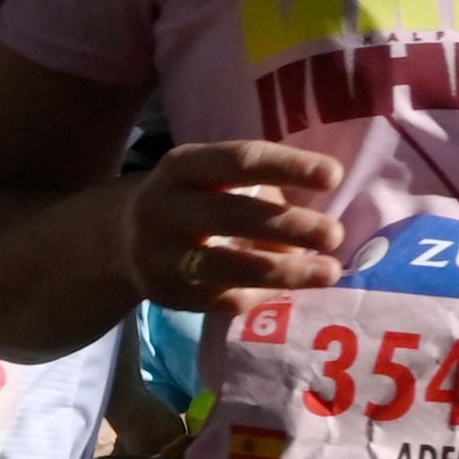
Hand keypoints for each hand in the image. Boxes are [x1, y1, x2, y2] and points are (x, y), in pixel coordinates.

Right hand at [129, 140, 347, 307]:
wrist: (123, 238)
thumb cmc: (199, 200)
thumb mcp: (220, 181)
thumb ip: (264, 194)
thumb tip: (319, 228)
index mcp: (183, 166)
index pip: (239, 160)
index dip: (287, 166)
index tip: (334, 176)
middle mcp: (161, 206)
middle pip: (228, 214)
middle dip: (287, 225)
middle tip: (335, 234)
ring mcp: (156, 253)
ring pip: (223, 266)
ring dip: (282, 271)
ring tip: (330, 272)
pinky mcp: (161, 292)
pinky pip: (217, 298)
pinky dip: (258, 295)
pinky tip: (288, 291)